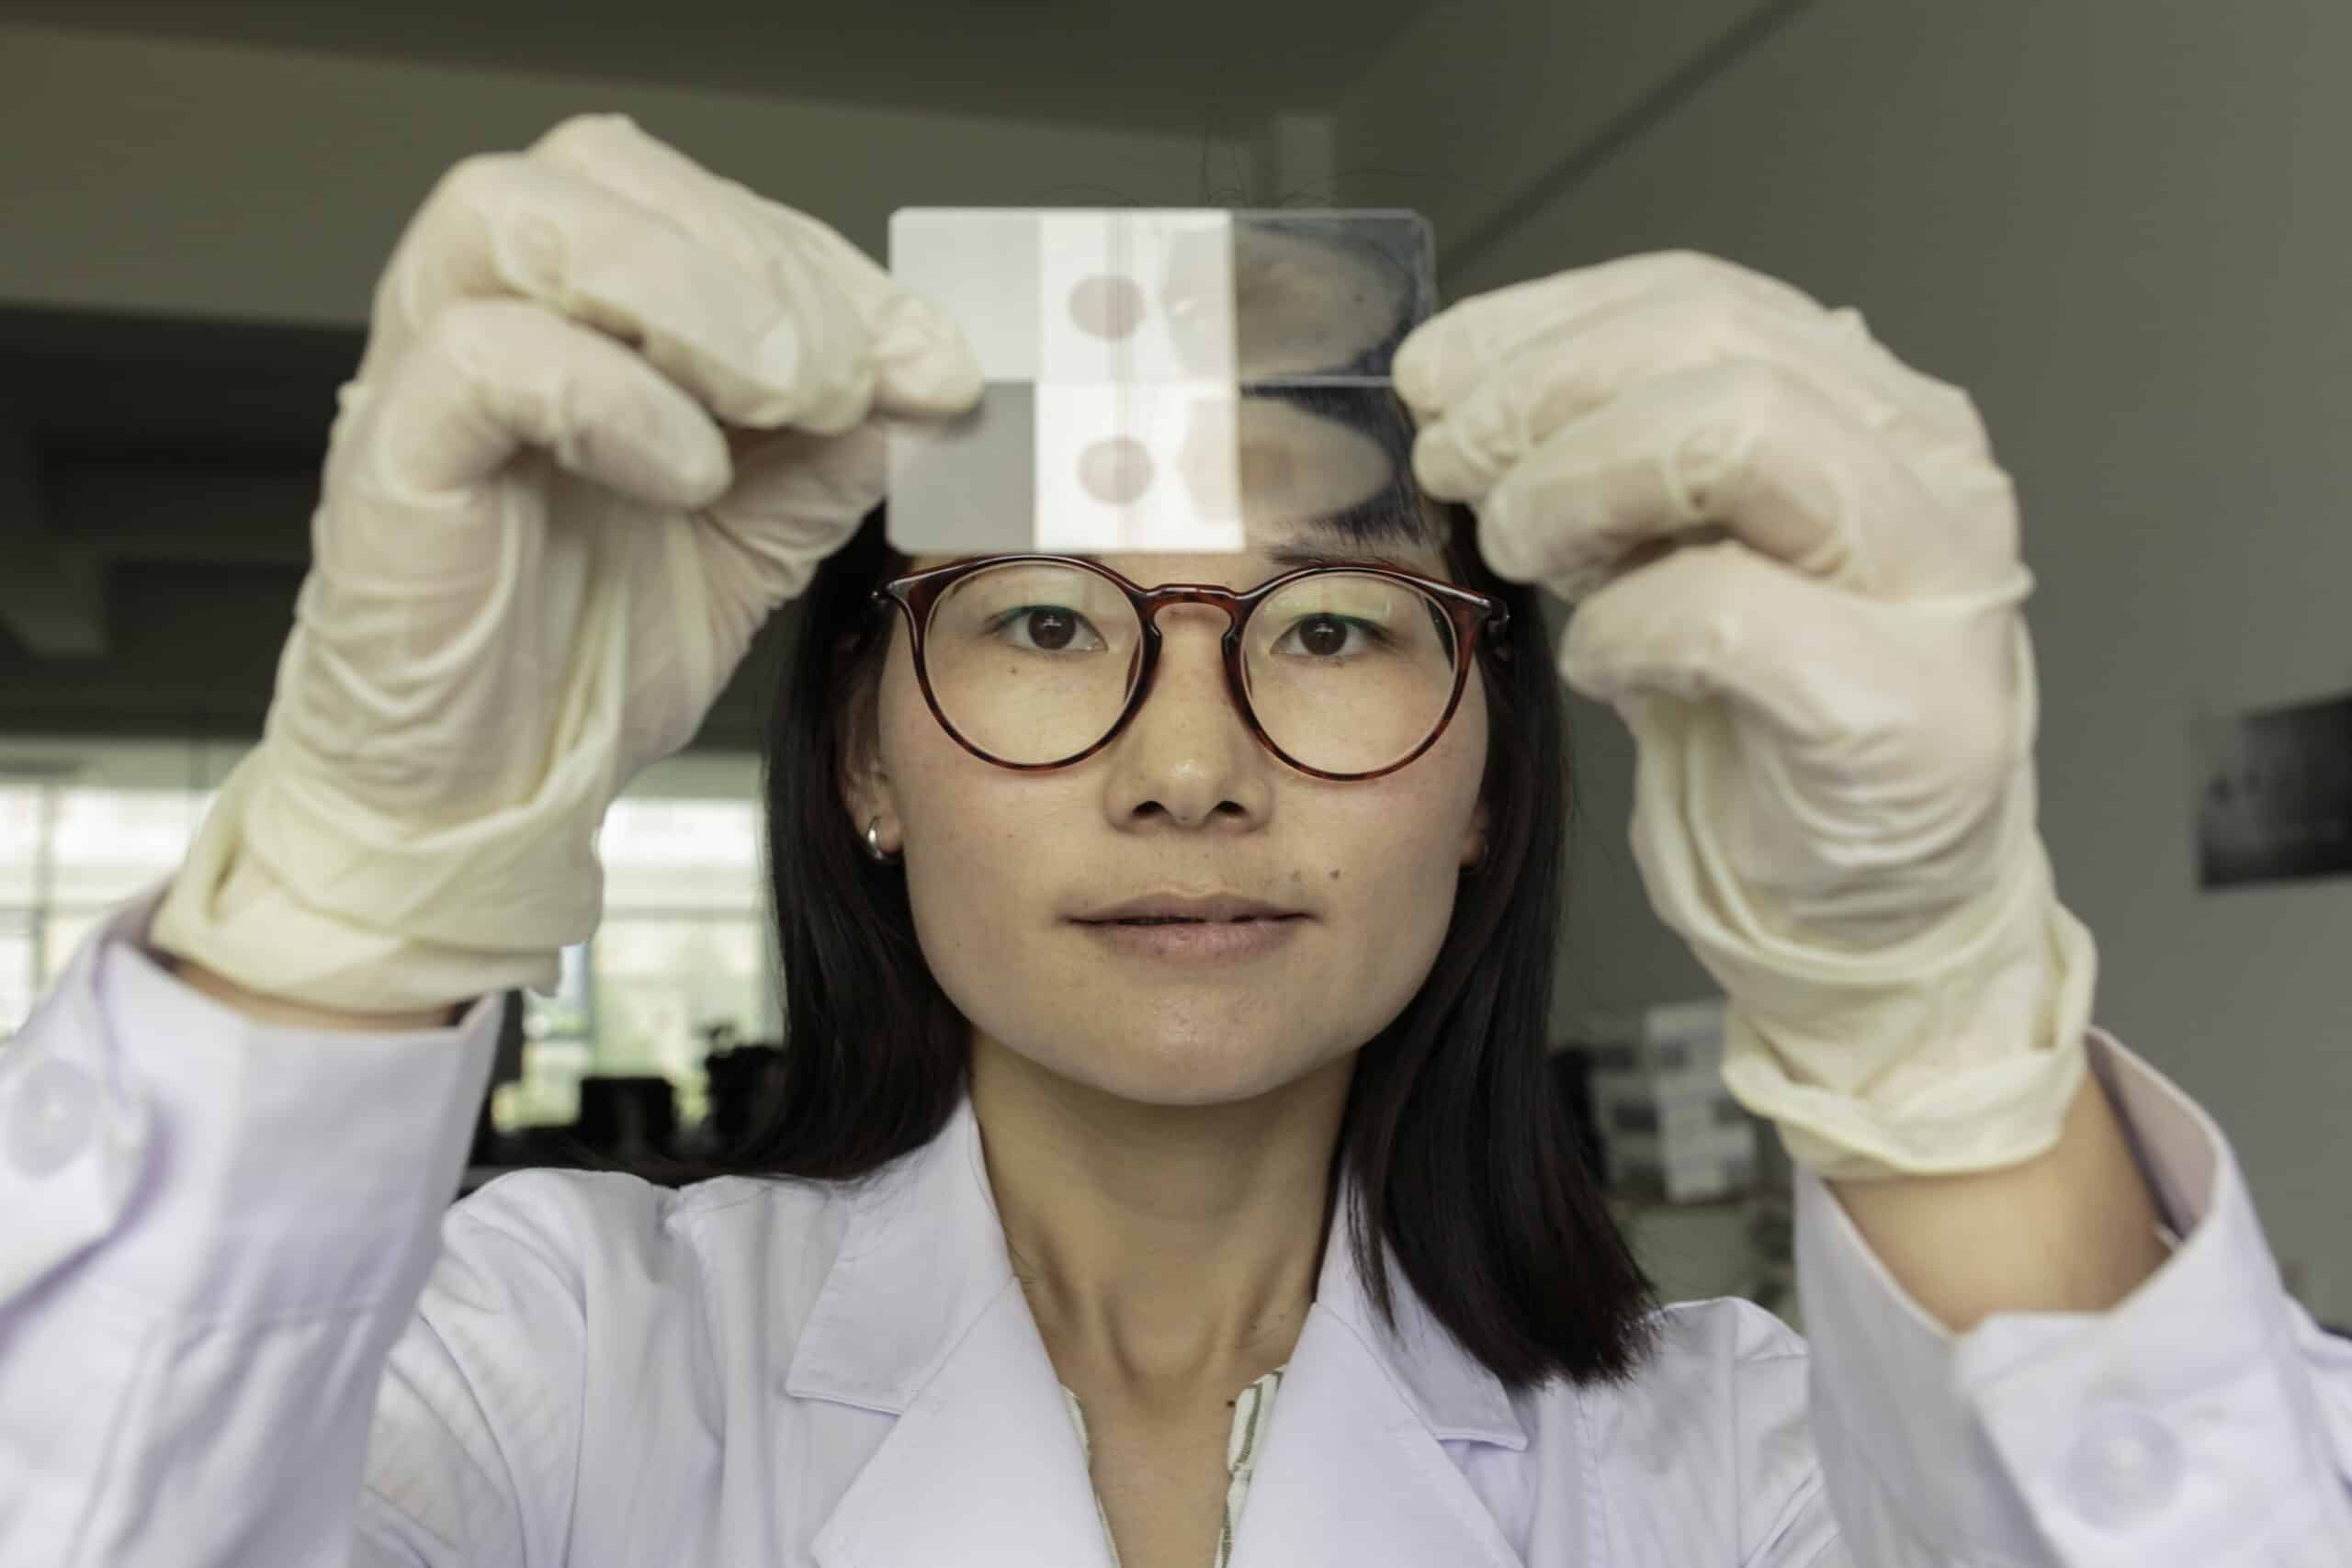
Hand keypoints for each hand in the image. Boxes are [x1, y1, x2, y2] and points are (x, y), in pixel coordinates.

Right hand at [149, 115, 980, 1015]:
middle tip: (849, 383)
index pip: (699, 202)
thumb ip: (835, 446)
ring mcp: (425, 372)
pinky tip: (686, 476)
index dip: (832, 263)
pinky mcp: (392, 457)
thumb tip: (930, 376)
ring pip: (520, 217)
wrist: (500, 790)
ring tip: (785, 403)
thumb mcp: (762, 532)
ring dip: (690, 295)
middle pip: (605, 168)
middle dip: (765, 265)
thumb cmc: (594, 652)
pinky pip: (480, 357)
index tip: (933, 358)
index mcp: (581, 310)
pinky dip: (611, 396)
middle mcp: (490, 309)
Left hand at [1393, 251, 2095, 1180]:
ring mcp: (1936, 587)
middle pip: (1715, 347)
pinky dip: (1626, 629)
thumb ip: (1613, 467)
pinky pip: (1727, 613)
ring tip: (1518, 547)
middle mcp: (1929, 475)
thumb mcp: (1674, 560)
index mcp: (1878, 416)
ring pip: (1737, 436)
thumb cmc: (1764, 734)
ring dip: (1577, 483)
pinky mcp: (1906, 710)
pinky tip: (1603, 664)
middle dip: (1543, 393)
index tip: (1437, 373)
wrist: (1863, 920)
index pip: (1703, 299)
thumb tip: (1466, 392)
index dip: (1545, 323)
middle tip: (1451, 462)